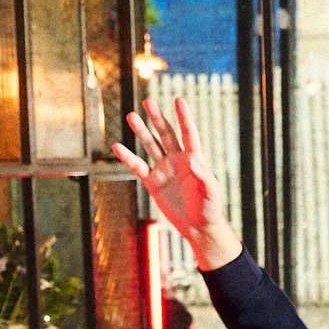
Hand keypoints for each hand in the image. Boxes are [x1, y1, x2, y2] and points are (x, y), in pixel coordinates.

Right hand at [111, 98, 241, 270]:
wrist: (198, 227)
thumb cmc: (210, 209)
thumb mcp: (211, 193)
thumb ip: (204, 176)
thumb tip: (193, 158)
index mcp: (194, 159)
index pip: (188, 133)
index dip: (184, 117)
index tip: (178, 100)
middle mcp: (178, 160)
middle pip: (166, 133)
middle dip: (157, 118)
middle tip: (148, 101)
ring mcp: (164, 169)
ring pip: (151, 146)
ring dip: (141, 132)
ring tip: (131, 116)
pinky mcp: (153, 183)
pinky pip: (139, 167)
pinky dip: (128, 158)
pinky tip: (118, 147)